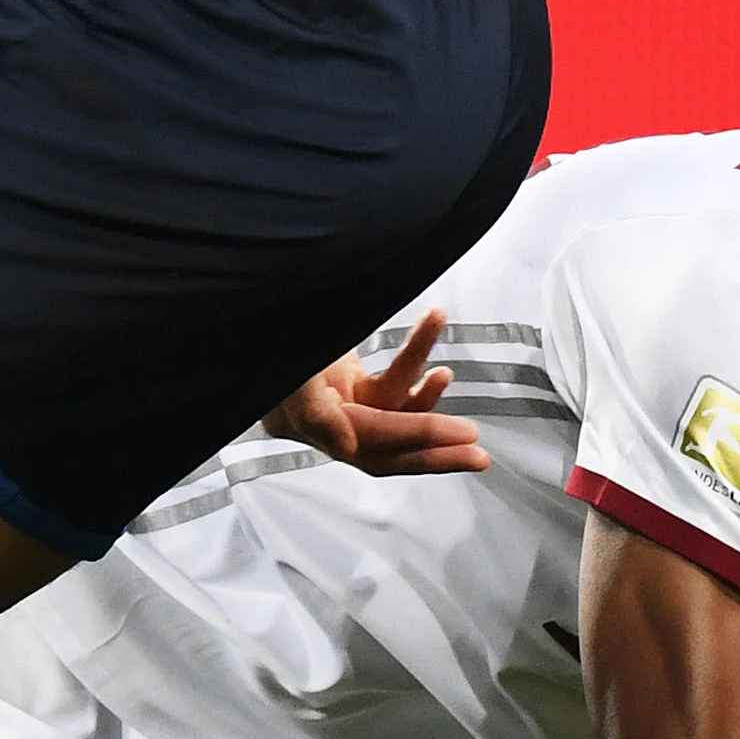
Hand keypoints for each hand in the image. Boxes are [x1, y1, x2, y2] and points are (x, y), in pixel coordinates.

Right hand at [265, 308, 484, 476]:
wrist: (261, 284)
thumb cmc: (262, 320)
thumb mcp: (285, 366)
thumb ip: (310, 410)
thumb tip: (346, 448)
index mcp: (296, 420)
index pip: (366, 439)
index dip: (416, 436)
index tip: (462, 435)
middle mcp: (317, 418)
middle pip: (383, 448)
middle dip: (433, 450)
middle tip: (478, 454)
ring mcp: (334, 398)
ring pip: (391, 410)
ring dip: (428, 395)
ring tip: (448, 372)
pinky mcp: (345, 378)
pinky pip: (388, 383)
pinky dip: (413, 367)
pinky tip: (428, 340)